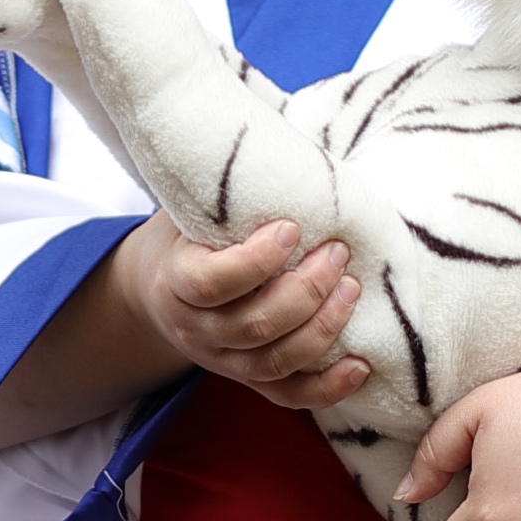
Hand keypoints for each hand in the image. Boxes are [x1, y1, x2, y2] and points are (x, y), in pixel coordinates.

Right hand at [0, 215, 364, 463]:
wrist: (159, 286)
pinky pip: (288, 398)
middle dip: (303, 291)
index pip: (211, 283)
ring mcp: (224, 361)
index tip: (290, 228)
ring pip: (275, 362)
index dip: (253, 262)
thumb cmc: (190, 229)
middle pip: (253, 325)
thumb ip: (228, 179)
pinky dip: (326, 389)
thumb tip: (291, 122)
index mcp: (174, 280)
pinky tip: (361, 365)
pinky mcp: (251, 380)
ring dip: (321, 329)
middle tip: (336, 254)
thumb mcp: (192, 200)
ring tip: (353, 290)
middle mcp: (197, 329)